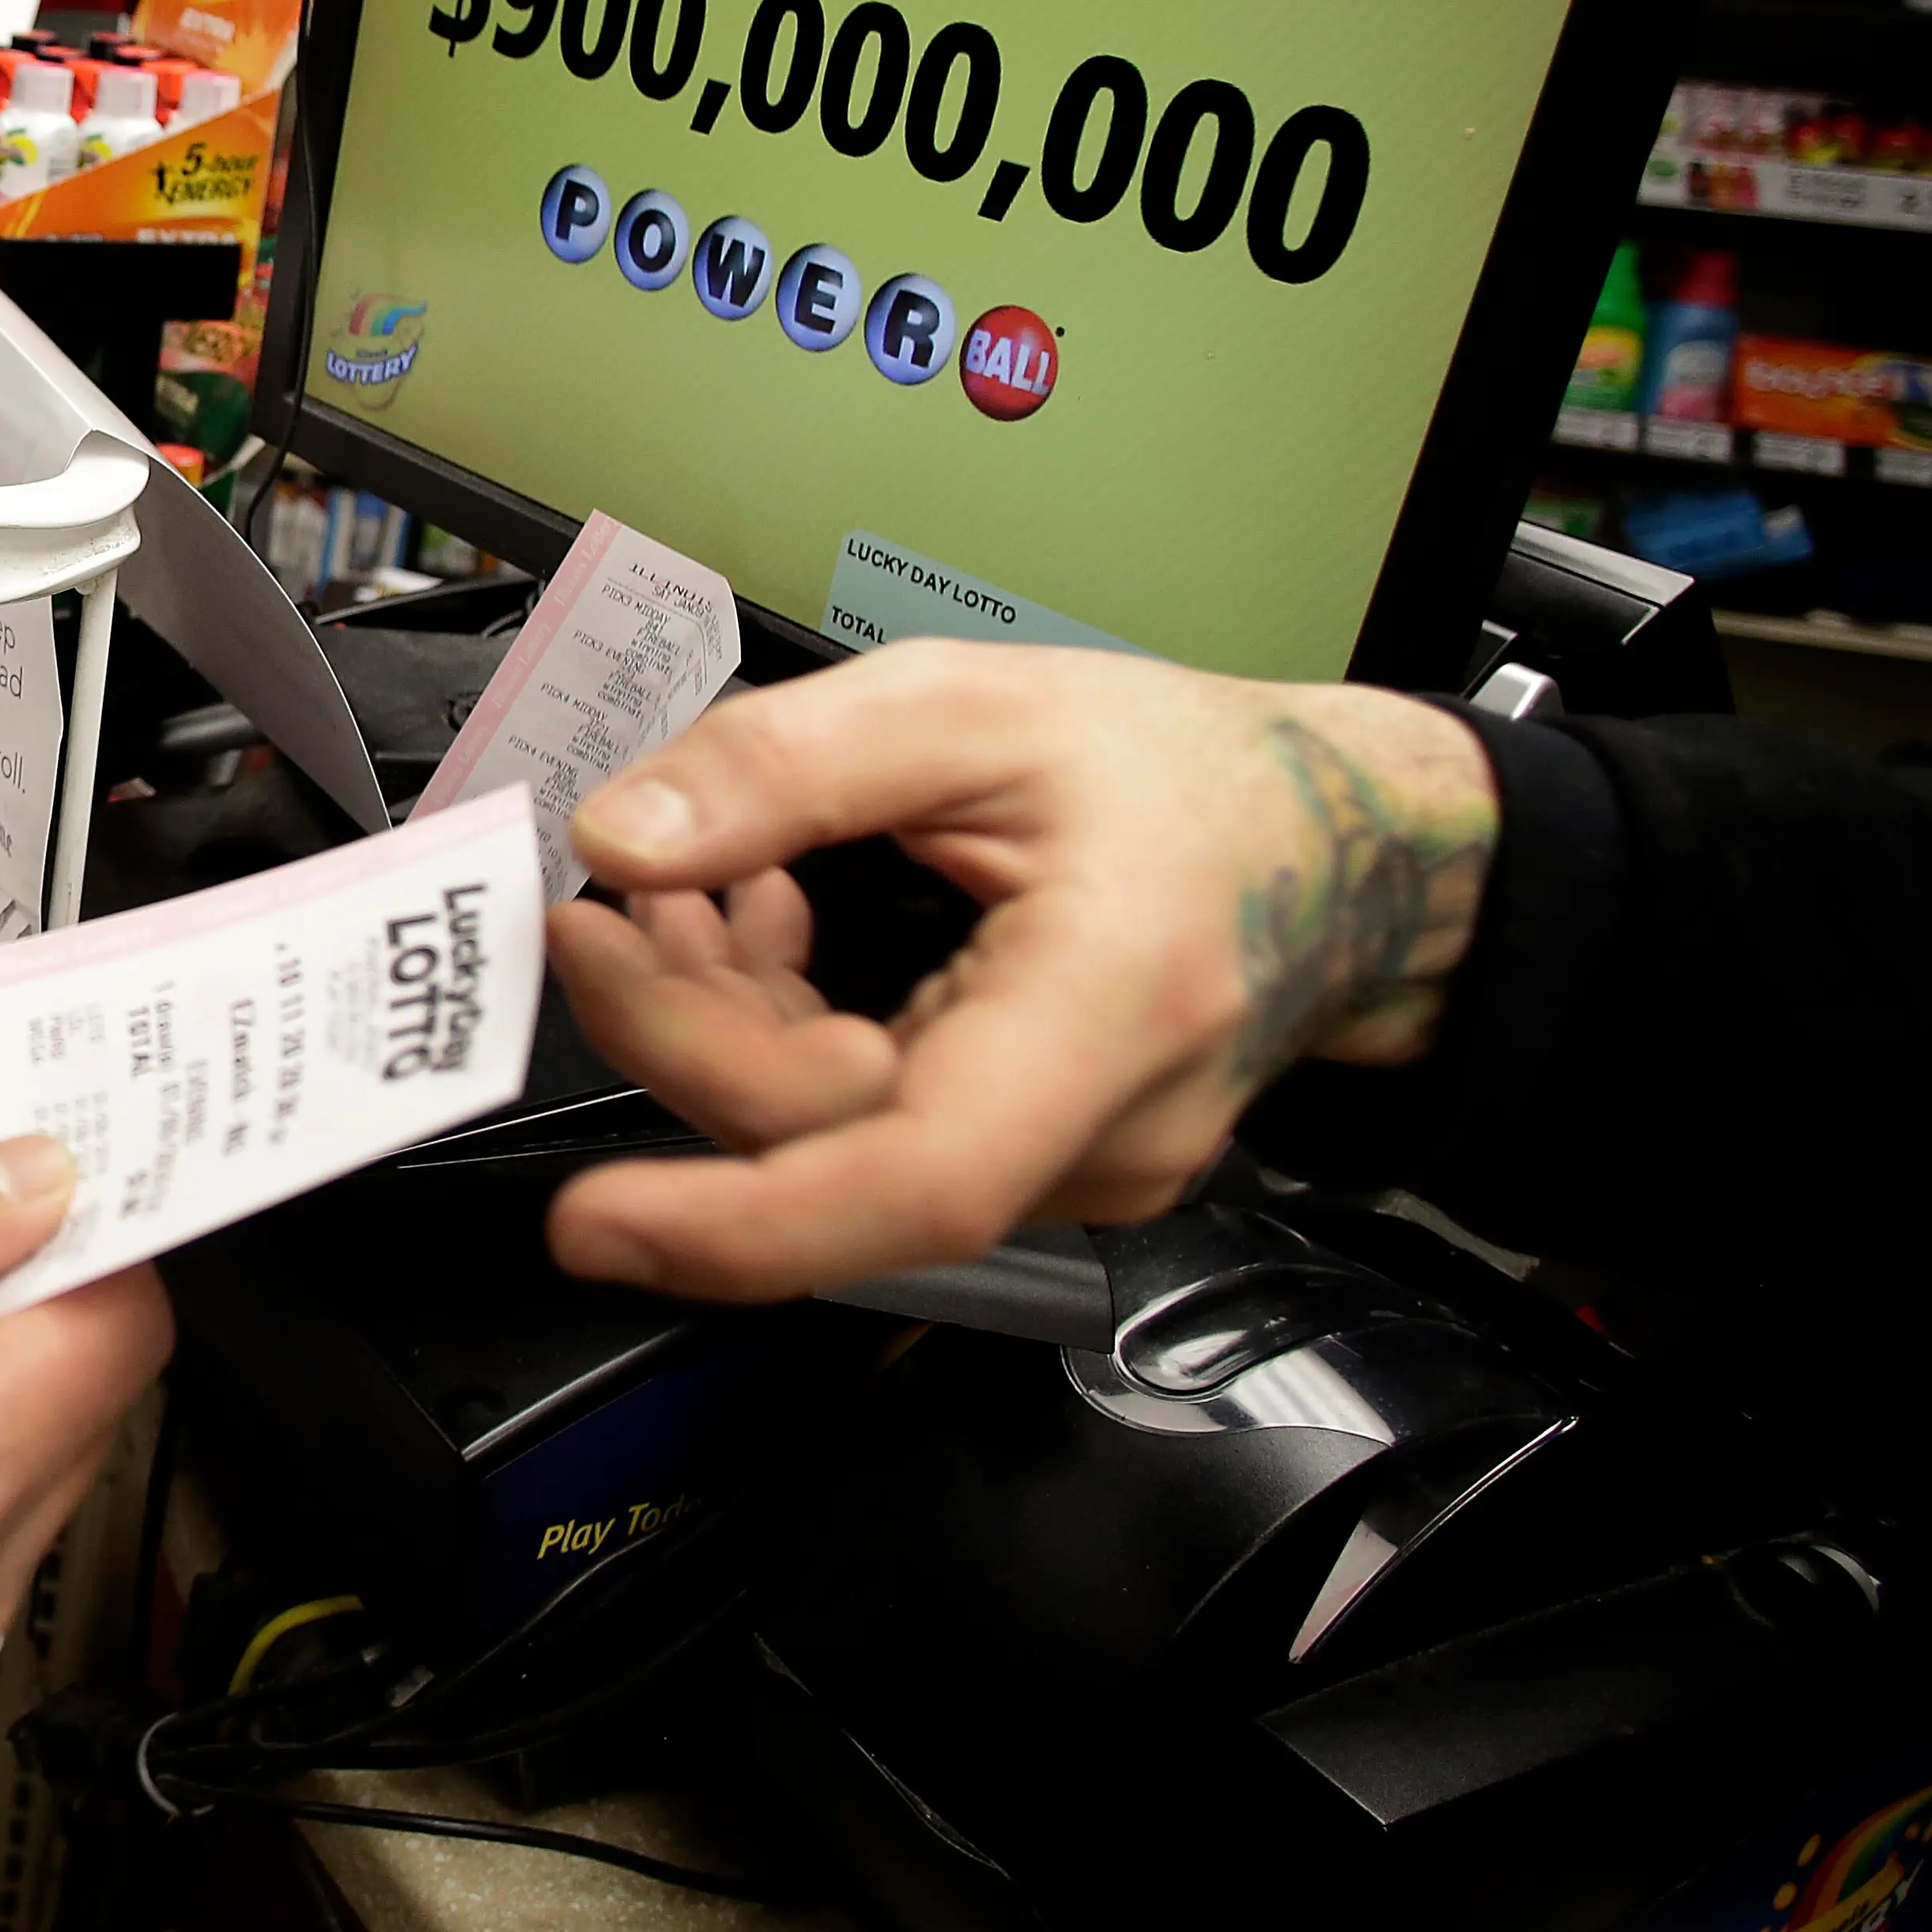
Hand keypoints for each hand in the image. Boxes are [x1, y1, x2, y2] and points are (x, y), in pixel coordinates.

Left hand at [541, 643, 1495, 1303]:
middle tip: (601, 910)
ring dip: (723, 1023)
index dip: (740, 1224)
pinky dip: (784, 1033)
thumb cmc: (1188, 775)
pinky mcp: (1037, 1163)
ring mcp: (1075, 1170)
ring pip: (833, 1141)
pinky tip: (760, 928)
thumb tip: (625, 838)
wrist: (1340, 847)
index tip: (591, 1219)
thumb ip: (791, 763)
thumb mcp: (979, 707)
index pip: (916, 1182)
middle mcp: (1100, 1135)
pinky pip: (870, 1126)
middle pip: (830, 1145)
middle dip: (681, 1030)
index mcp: (1109, 1013)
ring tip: (687, 888)